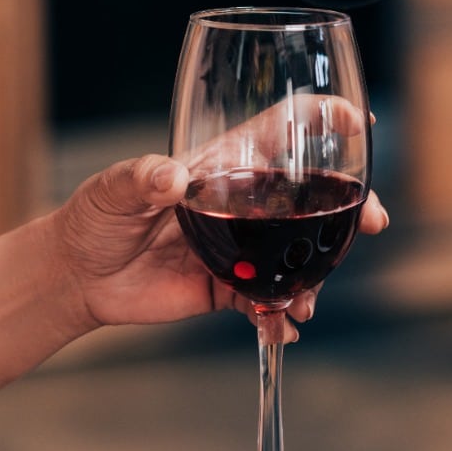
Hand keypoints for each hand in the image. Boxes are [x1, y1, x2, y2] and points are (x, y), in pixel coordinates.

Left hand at [49, 154, 387, 339]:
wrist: (77, 278)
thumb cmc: (94, 217)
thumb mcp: (113, 190)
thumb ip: (142, 180)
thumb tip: (170, 177)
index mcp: (222, 165)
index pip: (280, 130)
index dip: (322, 119)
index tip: (360, 123)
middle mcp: (241, 203)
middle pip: (310, 197)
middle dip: (350, 207)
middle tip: (374, 222)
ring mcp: (241, 246)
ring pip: (298, 255)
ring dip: (315, 277)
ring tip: (305, 304)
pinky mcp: (230, 286)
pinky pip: (268, 300)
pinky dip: (280, 317)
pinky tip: (282, 331)